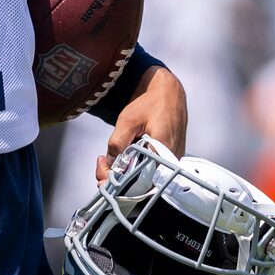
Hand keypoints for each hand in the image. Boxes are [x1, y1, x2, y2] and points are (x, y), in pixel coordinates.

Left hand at [96, 65, 187, 183]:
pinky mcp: (170, 156)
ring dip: (125, 171)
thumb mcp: (128, 120)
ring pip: (145, 176)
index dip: (117, 182)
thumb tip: (110, 163)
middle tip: (102, 165)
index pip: (138, 182)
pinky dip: (136, 165)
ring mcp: (172, 159)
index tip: (103, 174)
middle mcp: (170, 159)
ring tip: (110, 159)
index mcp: (162, 151)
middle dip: (117, 177)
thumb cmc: (151, 102)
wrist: (169, 92)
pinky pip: (151, 168)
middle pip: (141, 183)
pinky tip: (125, 156)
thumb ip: (118, 142)